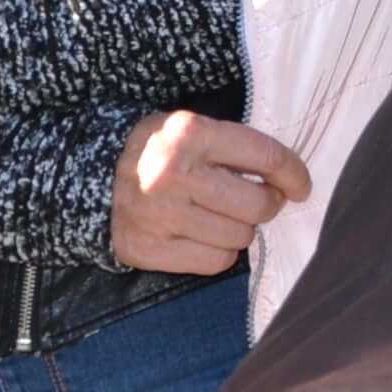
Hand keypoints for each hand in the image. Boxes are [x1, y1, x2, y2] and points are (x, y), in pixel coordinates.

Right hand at [111, 113, 313, 275]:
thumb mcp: (195, 128)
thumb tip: (290, 181)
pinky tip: (201, 235)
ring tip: (218, 215)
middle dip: (266, 205)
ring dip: (239, 229)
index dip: (292, 174)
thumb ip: (238, 147)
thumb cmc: (160, 150)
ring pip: (239, 238)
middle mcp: (173, 175)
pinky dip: (218, 252)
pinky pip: (214, 262)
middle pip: (257, 205)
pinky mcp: (146, 249)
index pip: (265, 156)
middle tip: (256, 200)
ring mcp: (158, 216)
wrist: (91, 176)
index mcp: (191, 134)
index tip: (300, 186)